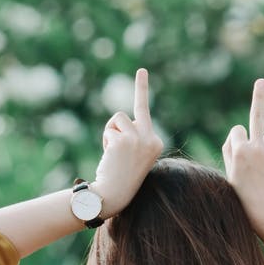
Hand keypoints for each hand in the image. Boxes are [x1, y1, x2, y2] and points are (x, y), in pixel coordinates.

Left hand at [93, 68, 163, 216]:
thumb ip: (133, 136)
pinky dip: (106, 140)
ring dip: (111, 133)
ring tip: (113, 152)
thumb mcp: (133, 153)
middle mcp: (152, 139)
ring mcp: (139, 140)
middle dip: (139, 90)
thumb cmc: (121, 175)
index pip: (145, 113)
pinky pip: (109, 130)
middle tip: (142, 71)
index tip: (141, 70)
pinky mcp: (124, 141)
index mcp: (157, 142)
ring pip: (118, 119)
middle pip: (131, 113)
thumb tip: (121, 123)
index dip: (141, 90)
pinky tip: (110, 156)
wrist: (114, 194)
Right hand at [222, 78, 263, 235]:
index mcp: (239, 150)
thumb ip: (231, 148)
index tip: (238, 139)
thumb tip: (239, 130)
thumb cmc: (241, 193)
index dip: (237, 138)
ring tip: (261, 172)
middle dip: (258, 97)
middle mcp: (257, 148)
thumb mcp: (228, 171)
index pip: (237, 129)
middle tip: (261, 81)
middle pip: (257, 118)